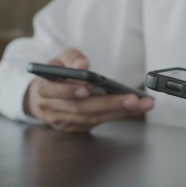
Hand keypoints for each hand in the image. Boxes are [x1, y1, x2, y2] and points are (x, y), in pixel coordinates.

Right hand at [25, 49, 154, 132]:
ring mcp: (64, 121)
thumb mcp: (60, 60)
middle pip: (80, 108)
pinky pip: (99, 122)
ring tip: (142, 104)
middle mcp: (51, 109)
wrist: (43, 97)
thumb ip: (71, 58)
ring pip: (92, 118)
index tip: (88, 87)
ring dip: (119, 112)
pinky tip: (135, 109)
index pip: (54, 91)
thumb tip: (83, 64)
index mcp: (43, 89)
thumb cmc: (55, 75)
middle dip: (108, 104)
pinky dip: (118, 115)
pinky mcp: (76, 128)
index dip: (69, 90)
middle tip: (133, 99)